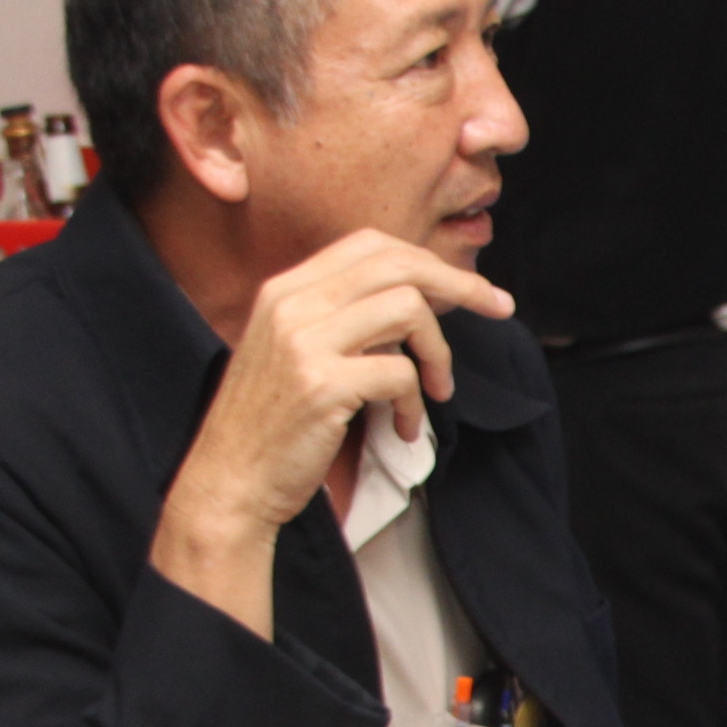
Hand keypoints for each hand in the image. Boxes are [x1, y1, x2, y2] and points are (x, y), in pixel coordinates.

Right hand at [151, 231, 513, 634]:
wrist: (227, 481)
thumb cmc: (271, 423)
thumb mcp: (293, 350)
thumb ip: (341, 317)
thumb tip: (416, 300)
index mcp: (285, 290)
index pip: (371, 245)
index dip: (429, 261)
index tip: (471, 288)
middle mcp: (292, 304)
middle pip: (399, 265)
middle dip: (460, 284)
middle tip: (498, 307)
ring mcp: (304, 342)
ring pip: (408, 310)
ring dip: (438, 354)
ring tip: (435, 391)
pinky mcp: (322, 385)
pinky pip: (401, 375)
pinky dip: (416, 404)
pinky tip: (403, 428)